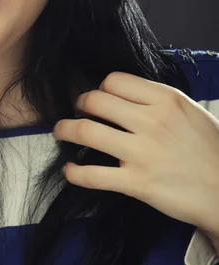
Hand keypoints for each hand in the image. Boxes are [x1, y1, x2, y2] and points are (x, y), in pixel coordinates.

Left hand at [54, 72, 218, 241]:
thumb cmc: (210, 150)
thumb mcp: (191, 112)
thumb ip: (157, 100)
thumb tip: (123, 93)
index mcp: (166, 100)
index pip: (114, 81)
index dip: (102, 88)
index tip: (100, 98)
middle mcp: (152, 122)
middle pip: (95, 100)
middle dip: (79, 104)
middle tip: (78, 111)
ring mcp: (142, 153)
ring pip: (86, 131)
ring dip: (65, 130)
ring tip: (61, 132)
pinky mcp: (136, 183)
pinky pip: (93, 175)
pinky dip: (74, 172)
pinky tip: (70, 170)